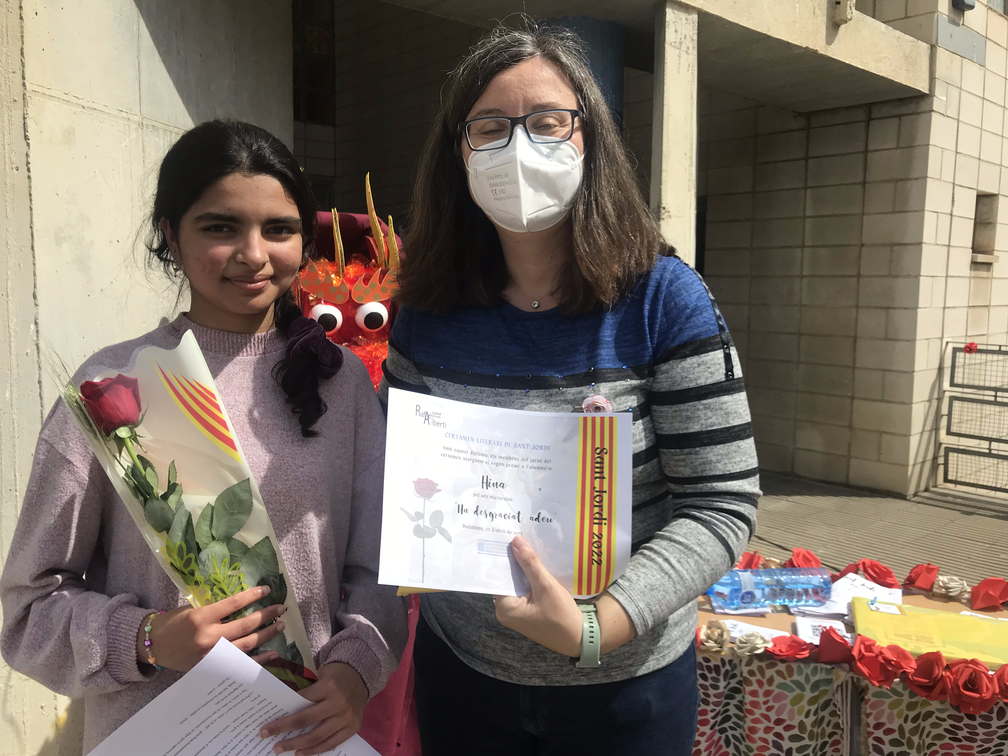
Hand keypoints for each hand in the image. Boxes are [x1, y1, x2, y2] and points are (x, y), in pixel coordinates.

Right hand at [136, 585, 286, 671]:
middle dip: (266, 615)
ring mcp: (212, 655)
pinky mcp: (213, 668)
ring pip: (247, 644)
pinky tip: (273, 653)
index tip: (267, 589)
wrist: (154, 647)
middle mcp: (208, 636)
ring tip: (280, 625)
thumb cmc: (173, 623)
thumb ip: (215, 609)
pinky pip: (241, 664)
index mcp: (202, 617)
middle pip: (245, 625)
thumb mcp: (192, 609)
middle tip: (281, 609)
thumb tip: (243, 602)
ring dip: (266, 634)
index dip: (252, 596)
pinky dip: (259, 659)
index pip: (234, 604)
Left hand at [260, 662, 367, 754]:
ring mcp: (347, 717)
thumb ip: (306, 691)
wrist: (362, 675)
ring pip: (318, 737)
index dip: (282, 714)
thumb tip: (282, 709)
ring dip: (296, 745)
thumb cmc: (336, 675)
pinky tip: (300, 753)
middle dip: (283, 729)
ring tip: (280, 749)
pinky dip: (315, 750)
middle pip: (306, 720)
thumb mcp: (320, 676)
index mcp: (328, 686)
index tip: (266, 724)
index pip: (300, 702)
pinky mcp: (353, 727)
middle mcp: (339, 702)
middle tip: (266, 735)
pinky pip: (332, 743)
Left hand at [493, 536, 582, 656]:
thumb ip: (530, 563)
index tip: (506, 538)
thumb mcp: (546, 586)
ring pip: (516, 583)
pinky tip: (534, 564)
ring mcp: (516, 613)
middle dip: (514, 561)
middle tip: (516, 537)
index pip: (499, 576)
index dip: (503, 557)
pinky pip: (523, 589)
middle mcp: (506, 611)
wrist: (579, 637)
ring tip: (525, 545)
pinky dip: (529, 578)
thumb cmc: (561, 615)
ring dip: (523, 569)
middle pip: (507, 579)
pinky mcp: (526, 612)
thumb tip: (515, 541)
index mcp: (505, 608)